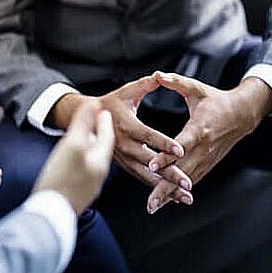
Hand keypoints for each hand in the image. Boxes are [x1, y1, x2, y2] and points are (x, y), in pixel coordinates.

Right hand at [34, 101, 114, 214]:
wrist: (50, 215)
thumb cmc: (61, 180)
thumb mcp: (73, 145)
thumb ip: (84, 124)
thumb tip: (94, 104)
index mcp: (100, 161)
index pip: (107, 136)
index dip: (104, 122)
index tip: (103, 111)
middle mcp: (98, 174)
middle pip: (102, 149)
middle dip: (100, 135)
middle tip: (97, 124)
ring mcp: (88, 186)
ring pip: (93, 161)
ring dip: (91, 148)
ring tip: (86, 141)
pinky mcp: (77, 194)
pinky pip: (84, 172)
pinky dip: (82, 161)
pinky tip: (74, 163)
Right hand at [48, 76, 192, 205]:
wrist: (84, 118)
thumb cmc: (110, 103)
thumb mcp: (126, 91)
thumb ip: (144, 85)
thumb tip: (159, 76)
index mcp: (126, 125)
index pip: (148, 135)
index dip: (164, 143)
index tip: (181, 151)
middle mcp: (123, 144)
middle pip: (149, 161)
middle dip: (169, 173)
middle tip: (187, 184)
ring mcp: (121, 156)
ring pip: (145, 174)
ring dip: (164, 186)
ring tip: (183, 196)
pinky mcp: (121, 163)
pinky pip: (138, 176)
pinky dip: (153, 186)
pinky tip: (168, 194)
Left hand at [146, 72, 271, 212]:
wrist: (242, 114)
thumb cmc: (215, 101)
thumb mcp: (197, 89)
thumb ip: (176, 83)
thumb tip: (158, 75)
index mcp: (199, 129)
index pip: (180, 145)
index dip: (166, 156)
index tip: (151, 165)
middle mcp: (203, 148)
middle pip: (182, 170)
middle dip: (165, 186)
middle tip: (150, 201)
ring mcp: (206, 159)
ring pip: (186, 180)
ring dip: (170, 194)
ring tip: (153, 206)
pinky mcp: (207, 164)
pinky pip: (191, 180)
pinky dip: (179, 191)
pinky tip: (166, 201)